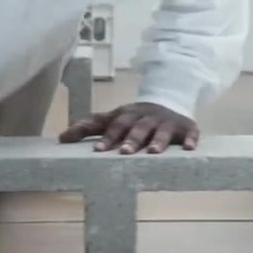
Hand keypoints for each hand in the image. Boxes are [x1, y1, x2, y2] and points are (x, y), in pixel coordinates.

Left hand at [59, 102, 197, 154]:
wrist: (169, 99)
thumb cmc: (135, 118)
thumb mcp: (113, 118)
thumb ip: (89, 127)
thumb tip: (61, 138)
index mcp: (127, 115)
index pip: (114, 125)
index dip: (106, 137)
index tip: (97, 151)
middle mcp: (146, 118)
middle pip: (137, 128)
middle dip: (131, 140)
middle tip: (124, 153)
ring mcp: (167, 123)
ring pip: (162, 131)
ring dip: (157, 141)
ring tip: (153, 153)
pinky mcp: (187, 128)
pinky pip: (191, 133)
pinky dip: (191, 140)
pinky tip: (189, 149)